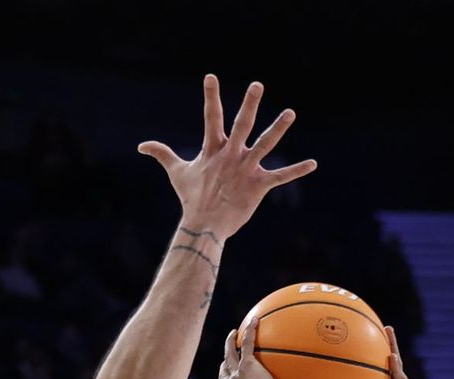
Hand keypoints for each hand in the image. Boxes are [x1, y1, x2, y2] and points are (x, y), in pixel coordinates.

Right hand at [139, 76, 315, 239]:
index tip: (211, 76)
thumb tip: (141, 146)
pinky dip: (297, 171)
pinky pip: (281, 177)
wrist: (204, 226)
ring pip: (265, 144)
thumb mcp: (177, 172)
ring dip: (279, 128)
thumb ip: (162, 154)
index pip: (211, 117)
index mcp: (213, 149)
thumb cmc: (191, 198)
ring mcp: (245, 169)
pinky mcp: (258, 185)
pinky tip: (312, 164)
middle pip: (241, 124)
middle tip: (257, 85)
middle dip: (249, 104)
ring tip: (291, 113)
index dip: (211, 96)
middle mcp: (231, 155)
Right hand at [219, 329, 291, 378]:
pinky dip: (250, 331)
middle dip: (224, 363)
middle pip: (223, 372)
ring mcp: (236, 375)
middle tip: (228, 355)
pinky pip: (248, 344)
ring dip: (230, 343)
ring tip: (234, 334)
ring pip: (229, 354)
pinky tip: (256, 319)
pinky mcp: (247, 365)